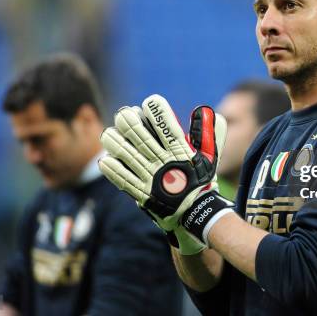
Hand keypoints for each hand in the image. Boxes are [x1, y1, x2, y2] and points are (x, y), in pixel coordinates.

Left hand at [99, 95, 233, 250]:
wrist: (197, 214)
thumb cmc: (202, 182)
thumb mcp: (211, 157)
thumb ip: (210, 134)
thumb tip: (207, 111)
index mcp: (180, 152)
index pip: (168, 127)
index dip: (158, 113)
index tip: (150, 101)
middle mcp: (163, 163)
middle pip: (142, 138)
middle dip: (130, 124)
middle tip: (123, 114)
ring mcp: (151, 178)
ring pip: (128, 157)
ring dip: (116, 144)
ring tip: (107, 134)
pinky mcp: (143, 193)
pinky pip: (124, 180)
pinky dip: (114, 171)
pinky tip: (105, 160)